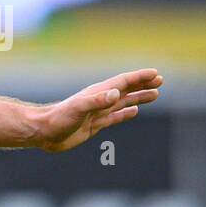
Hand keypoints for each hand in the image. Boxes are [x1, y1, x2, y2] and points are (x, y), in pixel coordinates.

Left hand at [33, 69, 162, 152]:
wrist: (44, 132)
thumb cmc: (58, 119)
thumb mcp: (78, 109)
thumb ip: (97, 101)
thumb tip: (117, 94)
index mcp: (98, 93)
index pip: (123, 82)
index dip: (139, 77)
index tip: (155, 74)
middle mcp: (100, 100)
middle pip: (126, 89)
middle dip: (143, 84)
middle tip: (160, 81)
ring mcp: (97, 112)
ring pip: (124, 102)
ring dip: (139, 97)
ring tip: (155, 94)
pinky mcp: (94, 124)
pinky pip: (115, 116)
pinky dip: (126, 113)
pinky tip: (134, 111)